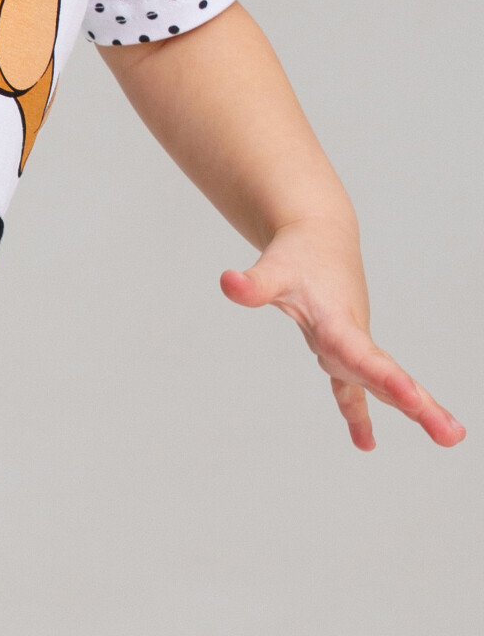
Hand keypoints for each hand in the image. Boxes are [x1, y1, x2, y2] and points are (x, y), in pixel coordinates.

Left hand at [220, 216, 464, 450]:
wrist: (318, 234)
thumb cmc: (297, 252)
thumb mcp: (273, 268)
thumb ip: (254, 283)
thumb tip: (227, 284)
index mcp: (338, 322)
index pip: (362, 355)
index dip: (385, 377)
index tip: (413, 397)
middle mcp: (351, 338)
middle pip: (386, 375)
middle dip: (418, 405)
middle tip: (451, 434)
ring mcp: (350, 346)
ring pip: (384, 382)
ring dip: (416, 410)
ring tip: (450, 438)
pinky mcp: (342, 349)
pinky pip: (353, 388)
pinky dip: (358, 413)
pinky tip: (364, 443)